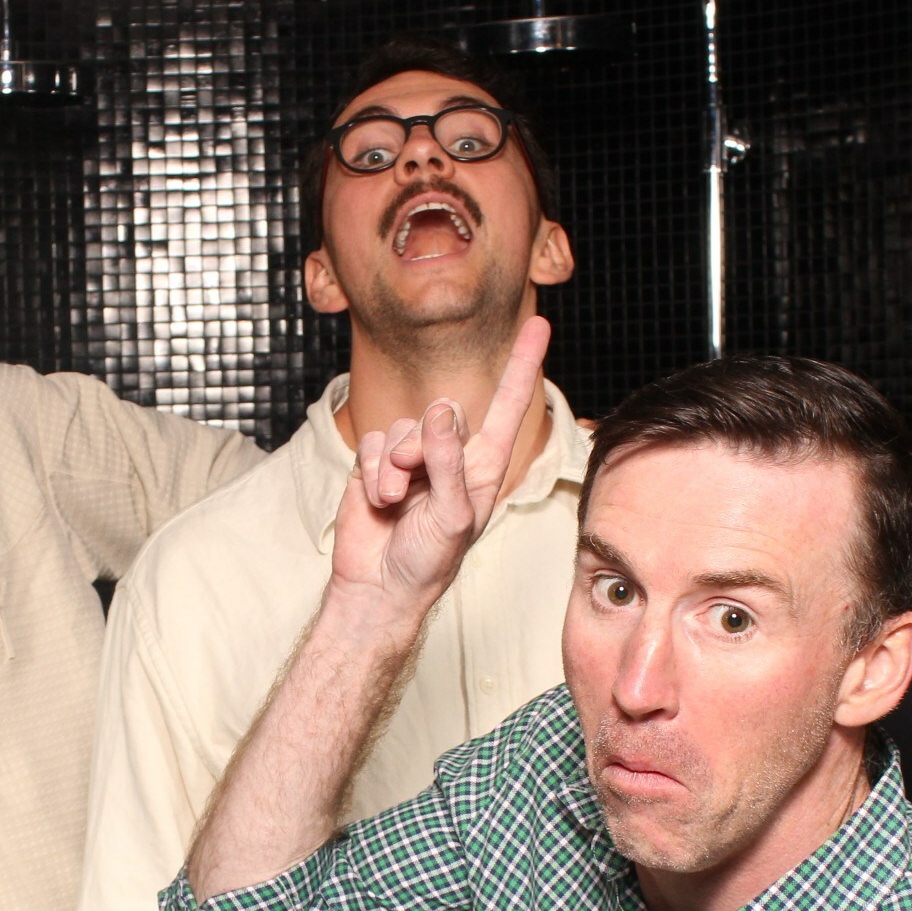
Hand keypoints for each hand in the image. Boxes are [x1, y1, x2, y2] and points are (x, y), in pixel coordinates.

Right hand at [331, 316, 549, 612]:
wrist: (379, 586)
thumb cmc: (428, 562)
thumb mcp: (452, 516)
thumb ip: (449, 462)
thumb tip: (441, 411)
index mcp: (484, 467)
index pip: (507, 406)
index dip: (521, 364)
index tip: (539, 324)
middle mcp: (451, 456)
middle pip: (442, 411)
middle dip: (424, 444)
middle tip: (413, 479)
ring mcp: (413, 458)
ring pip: (402, 427)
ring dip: (393, 466)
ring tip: (396, 502)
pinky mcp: (377, 464)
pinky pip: (372, 443)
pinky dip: (372, 473)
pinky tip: (378, 500)